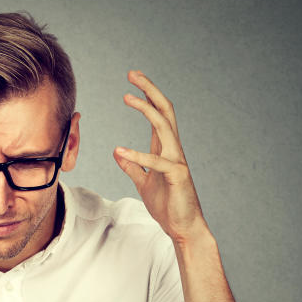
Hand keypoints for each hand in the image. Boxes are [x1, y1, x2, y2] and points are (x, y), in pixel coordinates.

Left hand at [113, 71, 207, 244]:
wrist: (183, 227)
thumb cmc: (167, 205)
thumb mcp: (144, 183)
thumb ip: (133, 167)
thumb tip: (118, 152)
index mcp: (164, 149)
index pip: (157, 115)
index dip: (147, 97)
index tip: (133, 81)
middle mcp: (173, 150)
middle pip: (164, 111)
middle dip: (150, 90)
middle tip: (133, 73)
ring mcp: (177, 161)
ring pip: (164, 127)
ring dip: (145, 109)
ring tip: (127, 96)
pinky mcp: (177, 176)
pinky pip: (157, 161)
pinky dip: (137, 155)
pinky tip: (120, 150)